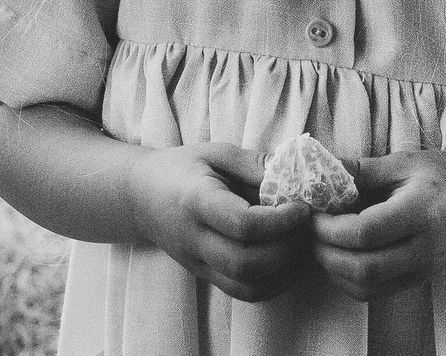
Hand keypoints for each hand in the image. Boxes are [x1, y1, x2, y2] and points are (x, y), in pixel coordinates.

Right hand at [125, 143, 313, 302]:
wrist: (139, 196)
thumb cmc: (182, 168)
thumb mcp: (215, 152)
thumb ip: (253, 164)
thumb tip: (294, 176)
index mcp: (196, 202)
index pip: (243, 225)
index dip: (281, 221)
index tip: (302, 208)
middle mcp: (195, 240)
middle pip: (246, 263)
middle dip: (287, 250)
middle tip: (305, 228)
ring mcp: (197, 264)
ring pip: (246, 287)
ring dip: (284, 272)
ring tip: (298, 245)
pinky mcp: (205, 276)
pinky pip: (243, 293)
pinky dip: (272, 284)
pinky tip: (285, 261)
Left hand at [311, 150, 445, 301]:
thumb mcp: (407, 162)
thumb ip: (363, 168)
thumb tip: (322, 168)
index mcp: (419, 213)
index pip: (365, 233)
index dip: (330, 228)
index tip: (314, 213)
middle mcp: (423, 248)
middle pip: (363, 268)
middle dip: (326, 253)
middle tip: (311, 232)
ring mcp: (423, 269)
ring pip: (368, 288)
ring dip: (335, 272)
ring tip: (323, 245)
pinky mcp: (421, 280)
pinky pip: (378, 292)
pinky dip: (351, 282)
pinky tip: (342, 260)